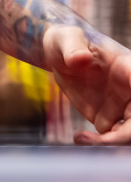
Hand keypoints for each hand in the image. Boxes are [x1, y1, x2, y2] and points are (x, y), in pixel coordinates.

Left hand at [41, 23, 130, 144]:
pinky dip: (101, 142)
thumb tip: (81, 59)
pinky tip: (79, 138)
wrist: (59, 54)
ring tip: (83, 138)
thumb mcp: (65, 39)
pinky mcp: (109, 117)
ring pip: (129, 131)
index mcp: (128, 66)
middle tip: (104, 137)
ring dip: (114, 140)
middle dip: (127, 133)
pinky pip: (113, 135)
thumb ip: (73, 48)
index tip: (128, 104)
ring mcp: (122, 104)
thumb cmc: (65, 40)